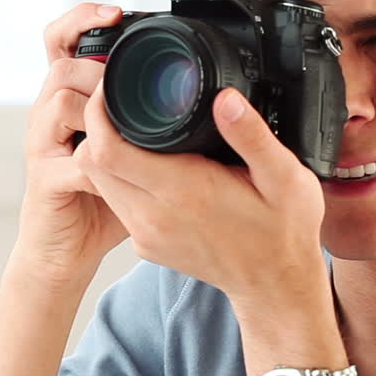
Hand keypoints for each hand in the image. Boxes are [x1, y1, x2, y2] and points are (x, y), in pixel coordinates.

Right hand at [15, 3, 130, 287]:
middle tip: (129, 78)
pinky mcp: (44, 179)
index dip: (82, 19)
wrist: (66, 250)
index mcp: (68, 98)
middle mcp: (47, 114)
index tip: (116, 13)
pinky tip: (124, 167)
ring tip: (126, 119)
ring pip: (59, 101)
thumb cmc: (102, 197)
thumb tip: (209, 95)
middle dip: (98, 66)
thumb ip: (149, 116)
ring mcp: (41, 146)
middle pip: (60, 64)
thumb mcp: (131, 147)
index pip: (61, 40)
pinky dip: (99, 162)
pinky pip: (69, 161)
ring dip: (96, 106)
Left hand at [75, 79, 327, 306]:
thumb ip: (251, 136)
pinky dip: (117, 177)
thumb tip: (225, 98)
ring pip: (98, 182)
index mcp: (182, 192)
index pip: (107, 150)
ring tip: (129, 126)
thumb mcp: (284, 177)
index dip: (98, 114)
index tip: (112, 89)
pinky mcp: (144, 244)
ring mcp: (145, 234)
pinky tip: (144, 161)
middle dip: (95, 127)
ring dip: (103, 152)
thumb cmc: (282, 232)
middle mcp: (153, 216)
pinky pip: (115, 201)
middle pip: (91, 163)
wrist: (274, 286)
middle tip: (118, 100)